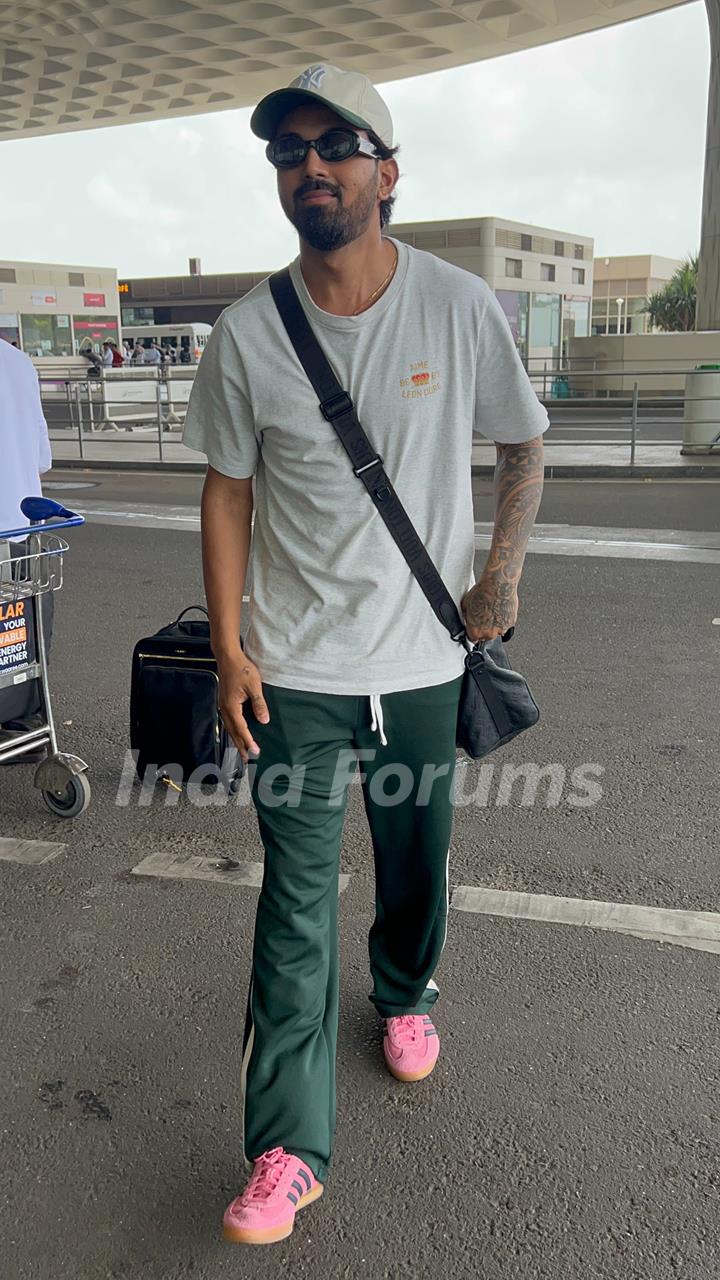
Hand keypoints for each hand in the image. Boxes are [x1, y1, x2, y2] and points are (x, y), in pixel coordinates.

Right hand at [216, 648, 269, 762]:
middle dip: (241, 746)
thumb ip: (259, 704)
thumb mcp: (254, 685)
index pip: (242, 729)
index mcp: (231, 706)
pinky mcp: (225, 702)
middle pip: (233, 732)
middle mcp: (225, 708)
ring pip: (230, 728)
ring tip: (244, 751)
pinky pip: (230, 721)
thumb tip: (264, 720)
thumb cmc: (241, 668)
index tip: (256, 752)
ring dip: (237, 740)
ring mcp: (223, 705)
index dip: (249, 742)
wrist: (228, 657)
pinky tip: (239, 733)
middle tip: (249, 760)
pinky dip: (235, 730)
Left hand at [460, 573, 518, 643]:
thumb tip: (467, 618)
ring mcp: (501, 629)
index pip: (472, 639)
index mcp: (475, 631)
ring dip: (494, 624)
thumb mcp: (465, 605)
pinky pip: (505, 624)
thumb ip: (466, 616)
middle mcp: (488, 633)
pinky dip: (503, 619)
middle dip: (483, 628)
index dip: (473, 632)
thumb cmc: (482, 592)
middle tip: (483, 615)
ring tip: (492, 611)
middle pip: (485, 637)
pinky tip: (499, 608)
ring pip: (496, 631)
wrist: (498, 585)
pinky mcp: (511, 623)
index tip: (474, 627)